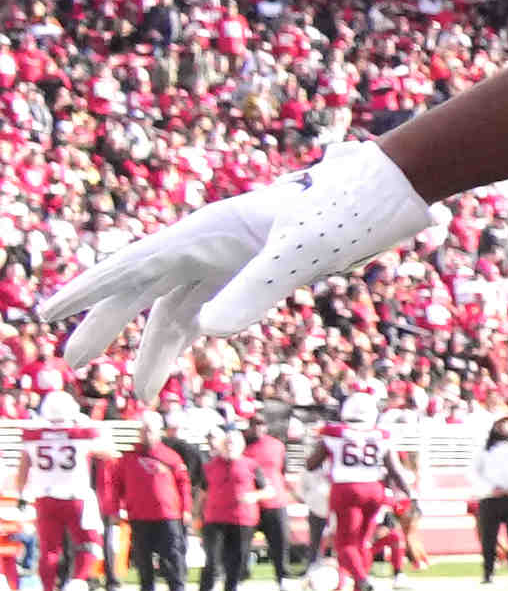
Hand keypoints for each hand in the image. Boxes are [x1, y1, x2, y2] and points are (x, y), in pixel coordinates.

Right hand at [33, 137, 431, 389]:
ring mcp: (227, 259)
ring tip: (137, 394)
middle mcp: (205, 245)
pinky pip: (206, 308)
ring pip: (173, 308)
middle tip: (70, 363)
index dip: (84, 290)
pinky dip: (188, 337)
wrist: (380, 196)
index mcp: (201, 233)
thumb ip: (254, 291)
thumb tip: (202, 333)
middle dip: (105, 326)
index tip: (45, 312)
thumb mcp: (297, 253)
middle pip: (140, 290)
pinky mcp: (251, 273)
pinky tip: (175, 365)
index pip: (127, 266)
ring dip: (153, 348)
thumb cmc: (338, 214)